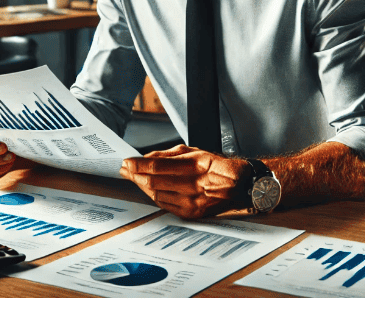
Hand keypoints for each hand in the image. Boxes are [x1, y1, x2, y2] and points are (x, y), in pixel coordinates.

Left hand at [120, 144, 250, 218]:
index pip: (158, 166)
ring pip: (157, 195)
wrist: (239, 186)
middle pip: (154, 182)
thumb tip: (146, 157)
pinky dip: (153, 196)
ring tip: (133, 178)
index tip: (127, 162)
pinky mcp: (192, 213)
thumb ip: (168, 155)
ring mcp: (193, 202)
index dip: (139, 165)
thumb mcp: (194, 151)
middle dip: (135, 175)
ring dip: (141, 186)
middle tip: (125, 170)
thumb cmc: (216, 166)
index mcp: (195, 165)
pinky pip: (165, 205)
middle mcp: (194, 185)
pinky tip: (147, 189)